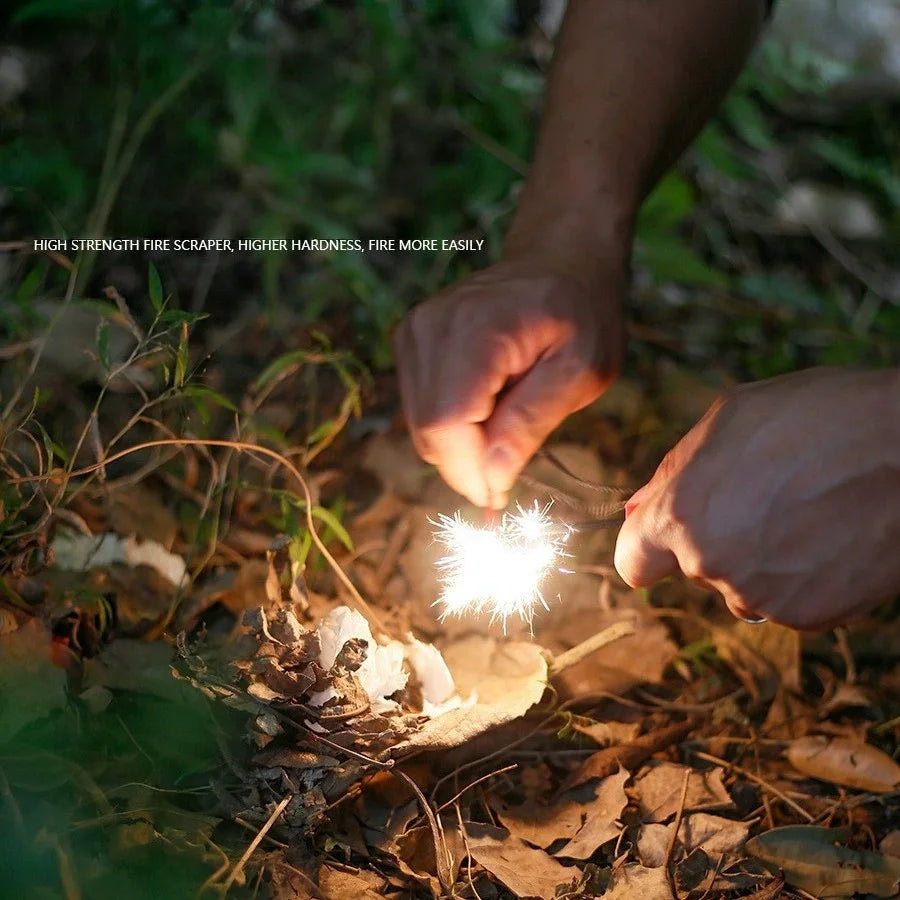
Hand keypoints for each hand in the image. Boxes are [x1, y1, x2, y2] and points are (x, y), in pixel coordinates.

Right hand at [393, 257, 624, 507]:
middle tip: (514, 454)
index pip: (445, 425)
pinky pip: (419, 409)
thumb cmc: (581, 315)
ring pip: (420, 427)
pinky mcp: (409, 339)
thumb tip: (492, 480)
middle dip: (468, 463)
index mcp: (476, 331)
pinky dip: (452, 424)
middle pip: (427, 432)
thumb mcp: (583, 371)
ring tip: (506, 414)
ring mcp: (413, 331)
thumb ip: (532, 422)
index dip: (470, 472)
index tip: (504, 492)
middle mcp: (430, 327)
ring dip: (462, 443)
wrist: (559, 260)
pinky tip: (487, 401)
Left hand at [615, 367, 899, 629]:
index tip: (664, 537)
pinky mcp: (812, 616)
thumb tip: (638, 512)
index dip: (648, 546)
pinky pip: (785, 598)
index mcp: (682, 515)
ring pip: (741, 583)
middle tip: (764, 491)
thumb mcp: (729, 419)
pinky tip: (827, 533)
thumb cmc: (822, 417)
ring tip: (805, 507)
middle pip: (693, 566)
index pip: (633, 561)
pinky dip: (799, 575)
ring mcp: (764, 597)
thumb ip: (673, 472)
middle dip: (713, 535)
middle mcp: (714, 565)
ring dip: (758, 556)